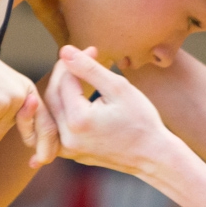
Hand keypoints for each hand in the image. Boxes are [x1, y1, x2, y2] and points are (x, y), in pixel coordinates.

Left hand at [46, 46, 171, 174]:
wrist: (153, 156)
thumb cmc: (141, 121)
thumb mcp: (118, 88)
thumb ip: (89, 68)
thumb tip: (64, 50)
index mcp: (78, 120)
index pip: (65, 80)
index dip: (77, 61)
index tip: (93, 50)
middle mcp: (67, 138)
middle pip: (52, 95)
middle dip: (66, 73)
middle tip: (85, 58)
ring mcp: (68, 149)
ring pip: (52, 110)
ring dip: (62, 89)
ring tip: (81, 75)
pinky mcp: (71, 153)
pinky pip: (58, 125)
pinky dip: (64, 108)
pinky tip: (77, 95)